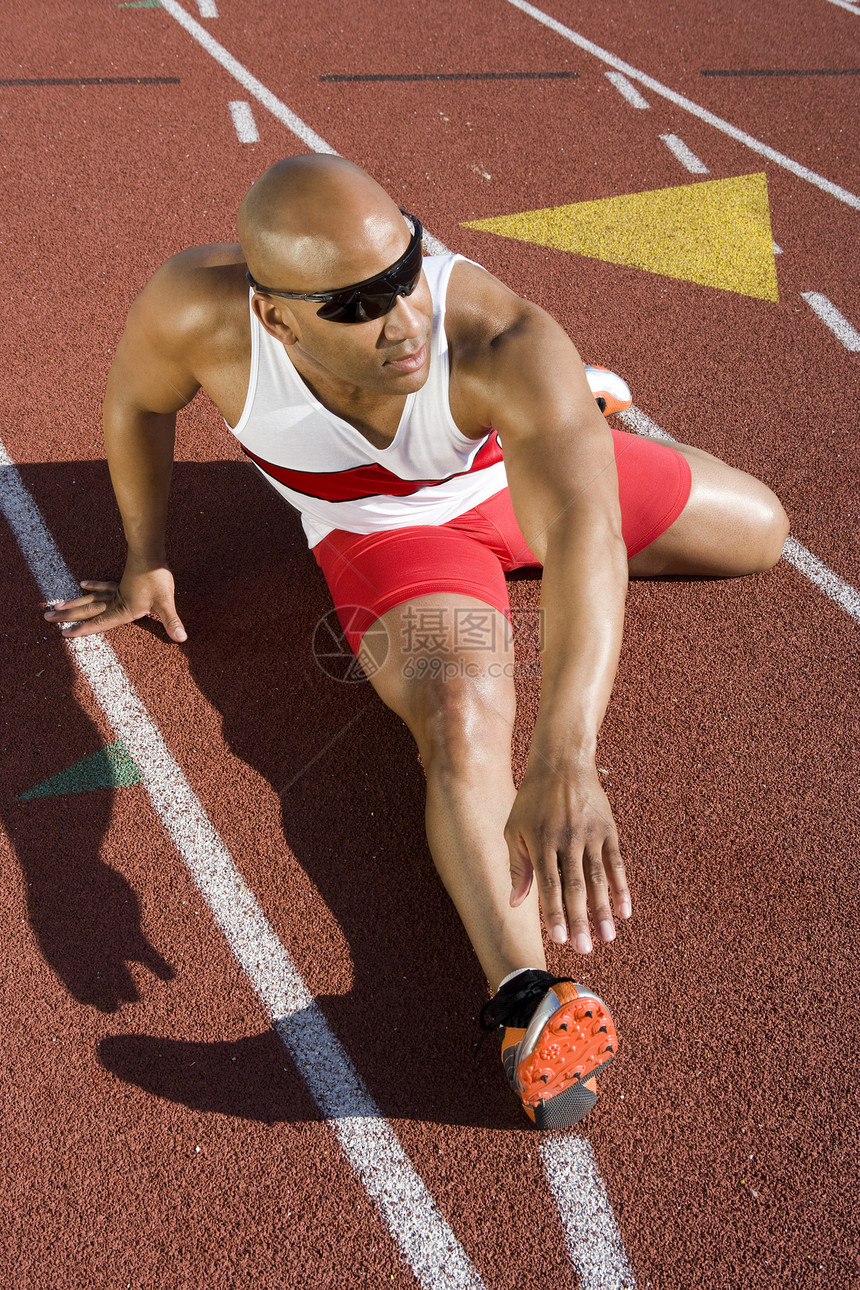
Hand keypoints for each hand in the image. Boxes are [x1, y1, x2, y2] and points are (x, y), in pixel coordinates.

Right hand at [43, 565, 186, 641]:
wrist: (151, 553)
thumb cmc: (157, 578)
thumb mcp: (166, 602)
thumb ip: (172, 621)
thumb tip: (182, 638)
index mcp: (124, 609)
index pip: (100, 622)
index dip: (83, 629)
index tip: (65, 634)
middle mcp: (116, 600)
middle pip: (88, 610)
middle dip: (68, 616)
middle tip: (47, 617)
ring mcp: (116, 590)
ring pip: (90, 599)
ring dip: (74, 603)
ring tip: (57, 605)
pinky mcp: (121, 582)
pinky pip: (103, 586)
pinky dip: (93, 587)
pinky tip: (83, 584)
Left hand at [505, 761, 630, 952]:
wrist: (563, 763)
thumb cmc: (532, 801)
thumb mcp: (515, 829)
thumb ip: (517, 866)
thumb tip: (515, 903)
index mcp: (540, 841)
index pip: (548, 883)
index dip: (554, 912)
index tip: (558, 939)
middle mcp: (567, 839)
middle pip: (575, 886)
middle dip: (580, 920)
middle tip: (585, 949)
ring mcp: (590, 834)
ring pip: (598, 879)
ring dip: (603, 910)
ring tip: (608, 938)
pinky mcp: (608, 830)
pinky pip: (616, 863)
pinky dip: (622, 888)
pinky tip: (625, 911)